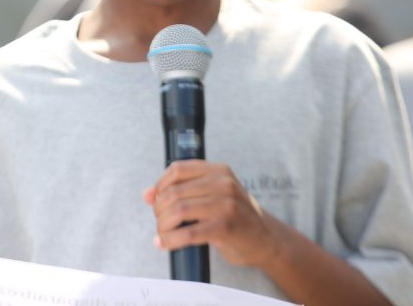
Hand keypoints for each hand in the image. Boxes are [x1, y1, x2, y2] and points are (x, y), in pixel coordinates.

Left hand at [143, 160, 278, 268]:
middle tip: (159, 222)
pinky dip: (171, 240)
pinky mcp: (225, 227)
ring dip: (163, 225)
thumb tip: (148, 195)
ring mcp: (226, 205)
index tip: (154, 200)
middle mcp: (223, 183)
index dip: (160, 185)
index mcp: (218, 170)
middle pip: (175, 191)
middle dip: (159, 209)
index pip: (178, 169)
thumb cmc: (233, 217)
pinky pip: (188, 233)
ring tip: (162, 233)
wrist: (265, 239)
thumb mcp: (212, 195)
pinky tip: (164, 243)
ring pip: (178, 210)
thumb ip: (183, 190)